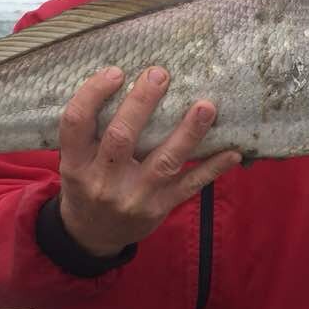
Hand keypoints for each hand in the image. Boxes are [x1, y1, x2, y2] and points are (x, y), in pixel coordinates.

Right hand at [56, 65, 240, 256]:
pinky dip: (213, 168)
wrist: (93, 237)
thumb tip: (131, 81)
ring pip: (164, 161)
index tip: (116, 71)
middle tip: (160, 75)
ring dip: (188, 132)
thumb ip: (93, 131)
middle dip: (142, 103)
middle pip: (121, 137)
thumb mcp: (75, 162)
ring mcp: (134, 197)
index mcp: (76, 164)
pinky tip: (233, 152)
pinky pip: (190, 186)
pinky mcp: (160, 208)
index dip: (93, 93)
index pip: (76, 122)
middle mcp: (103, 181)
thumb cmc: (86, 185)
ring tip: (206, 106)